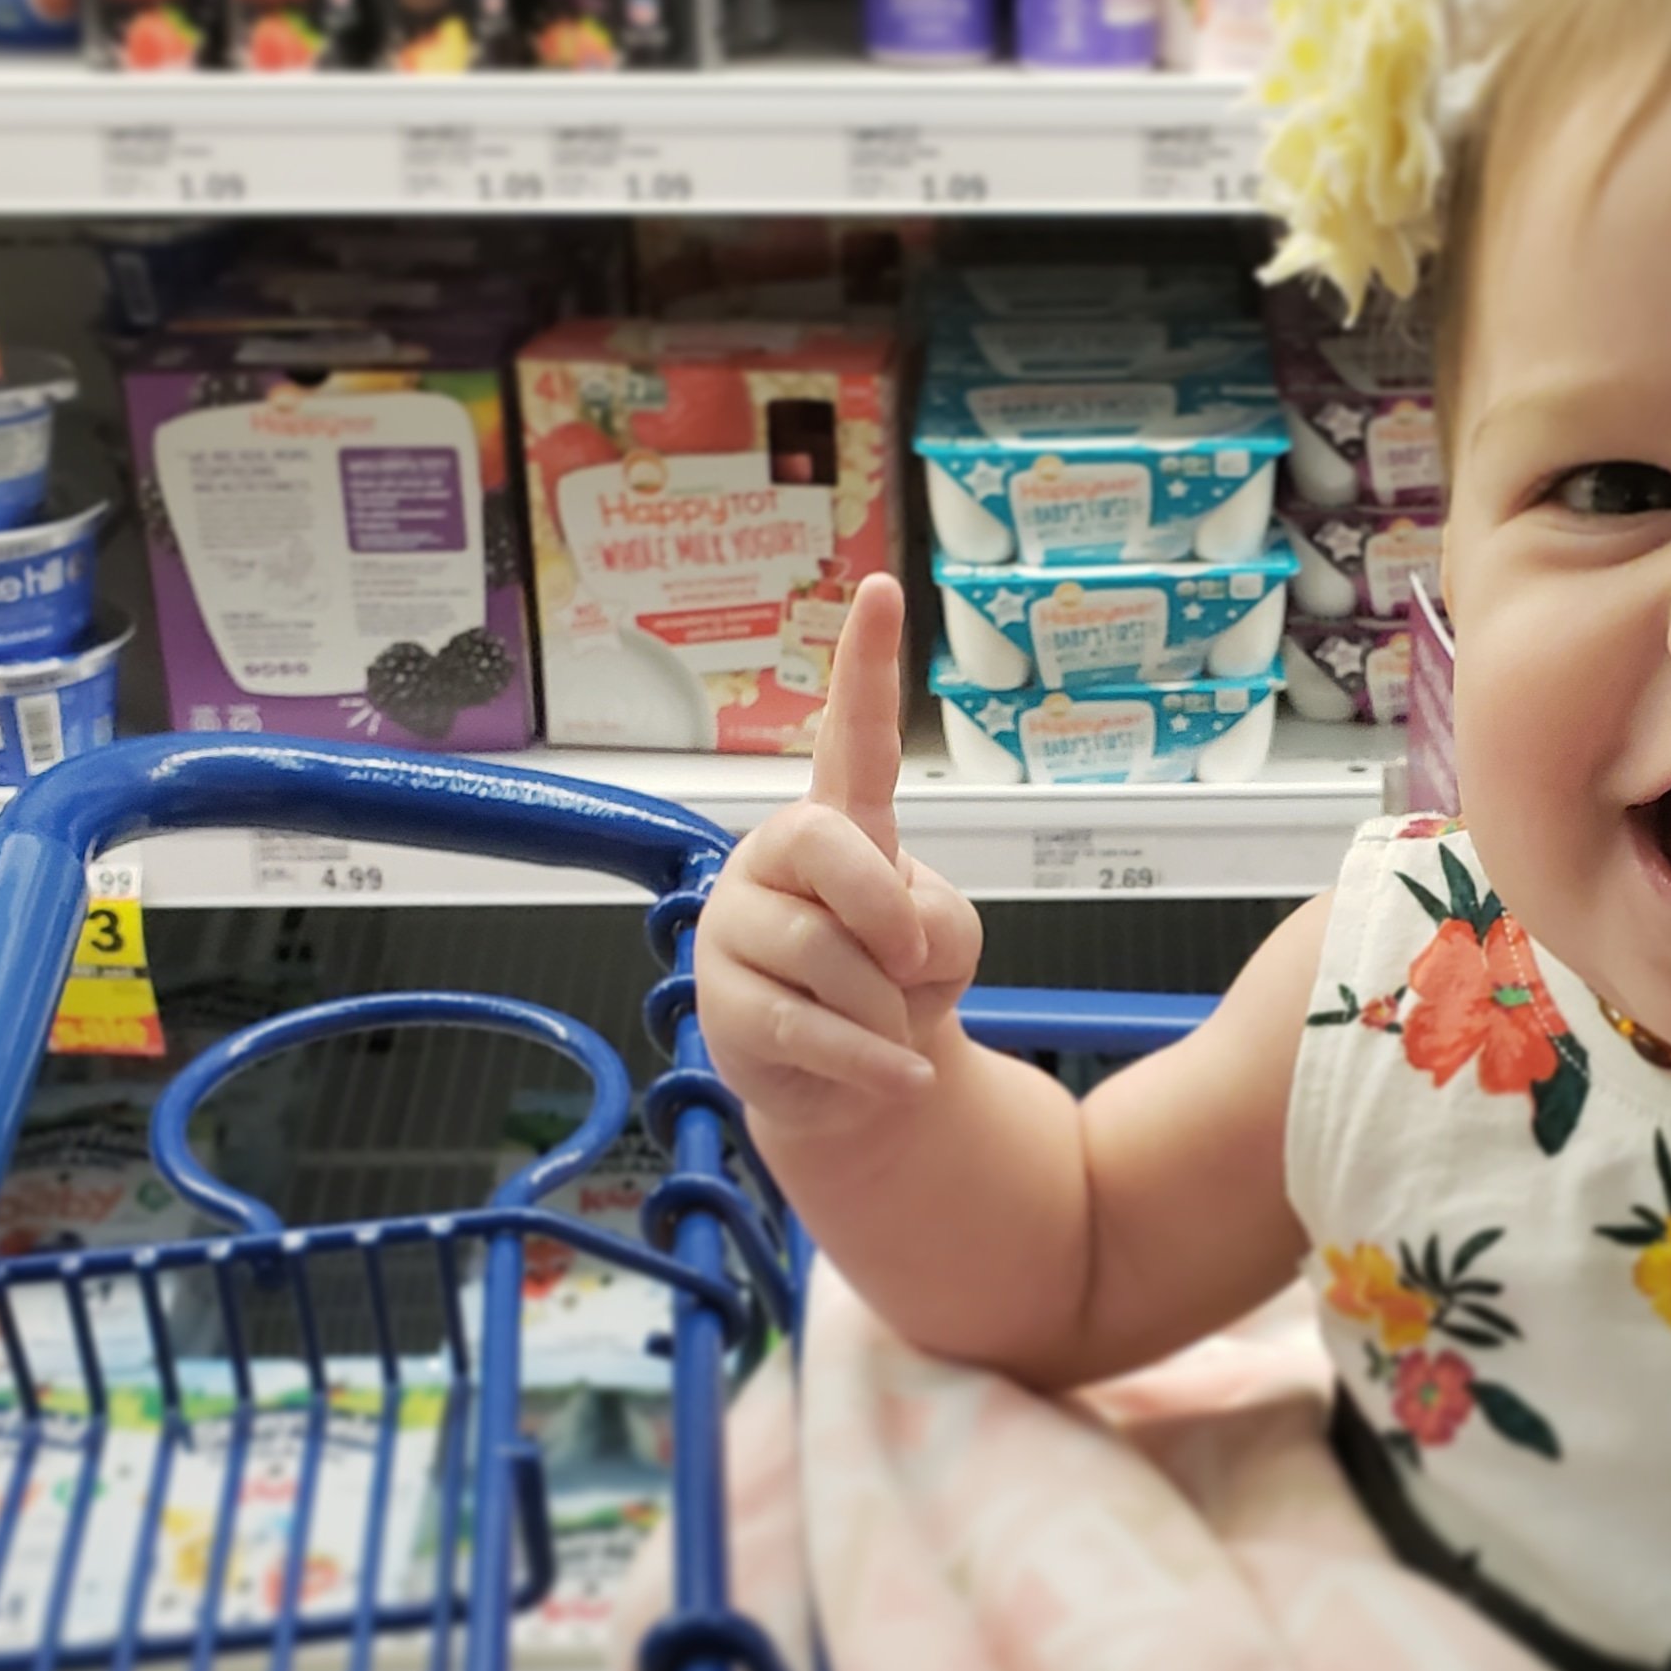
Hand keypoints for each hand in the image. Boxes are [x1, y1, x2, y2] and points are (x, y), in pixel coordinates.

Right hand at [695, 574, 983, 1133]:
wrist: (858, 1081)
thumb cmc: (897, 986)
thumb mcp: (944, 940)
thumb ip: (934, 916)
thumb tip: (885, 942)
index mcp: (835, 827)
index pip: (850, 739)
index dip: (865, 666)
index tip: (884, 589)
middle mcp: (773, 862)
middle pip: (830, 849)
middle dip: (887, 913)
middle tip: (909, 963)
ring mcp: (737, 931)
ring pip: (830, 957)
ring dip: (886, 1009)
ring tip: (882, 1026)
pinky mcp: (726, 1007)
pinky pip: (814, 1029)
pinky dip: (875, 1061)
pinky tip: (898, 1075)